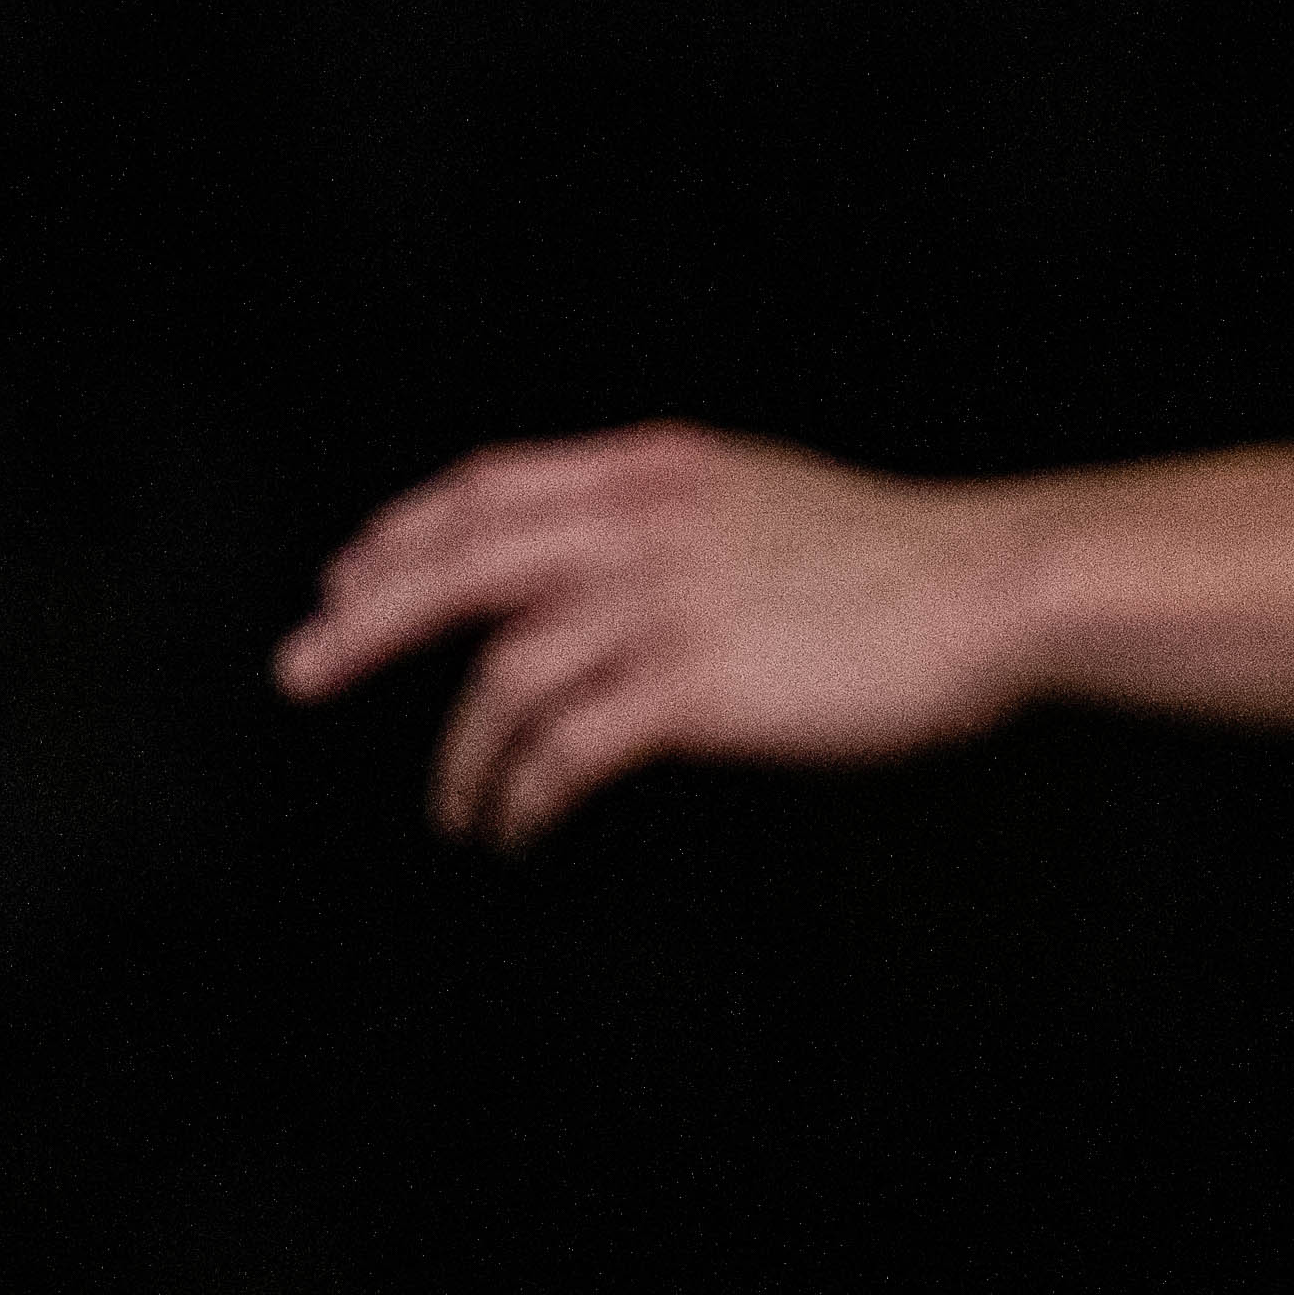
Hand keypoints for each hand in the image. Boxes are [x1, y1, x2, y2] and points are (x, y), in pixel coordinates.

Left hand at [282, 424, 1038, 843]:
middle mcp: (639, 526)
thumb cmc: (894, 556)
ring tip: (455, 808)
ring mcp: (663, 604)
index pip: (485, 489)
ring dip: (461, 755)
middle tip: (299, 673)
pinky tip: (519, 825)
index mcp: (650, 470)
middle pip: (457, 567)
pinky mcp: (695, 686)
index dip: (402, 534)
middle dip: (363, 624)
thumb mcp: (755, 495)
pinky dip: (527, 793)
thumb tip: (581, 563)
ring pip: (504, 677)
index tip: (345, 577)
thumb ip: (660, 517)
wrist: (994, 586)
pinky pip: (570, 748)